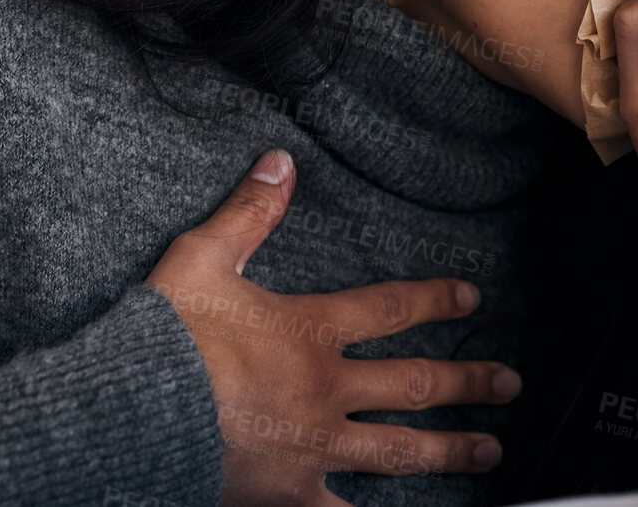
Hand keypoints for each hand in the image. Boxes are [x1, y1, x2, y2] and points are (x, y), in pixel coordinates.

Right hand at [146, 149, 519, 506]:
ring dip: (450, 449)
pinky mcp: (292, 492)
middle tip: (507, 384)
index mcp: (309, 330)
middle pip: (414, 384)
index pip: (389, 309)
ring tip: (488, 451)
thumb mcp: (202, 258)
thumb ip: (248, 212)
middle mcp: (325, 388)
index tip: (470, 297)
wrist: (130, 411)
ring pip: (400, 449)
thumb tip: (280, 162)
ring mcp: (314, 445)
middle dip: (467, 381)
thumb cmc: (164, 337)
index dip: (434, 300)